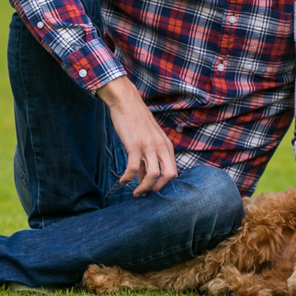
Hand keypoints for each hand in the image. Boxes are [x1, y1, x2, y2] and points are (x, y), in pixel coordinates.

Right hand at [97, 76, 177, 195]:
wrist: (126, 102)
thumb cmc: (136, 122)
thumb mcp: (148, 140)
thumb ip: (148, 159)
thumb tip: (144, 180)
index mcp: (167, 146)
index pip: (173, 171)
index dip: (163, 184)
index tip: (151, 189)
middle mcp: (161, 146)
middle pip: (169, 175)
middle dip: (158, 188)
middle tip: (146, 194)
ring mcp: (148, 146)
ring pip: (153, 175)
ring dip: (144, 188)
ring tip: (135, 193)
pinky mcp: (134, 145)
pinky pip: (133, 168)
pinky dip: (127, 178)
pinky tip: (122, 181)